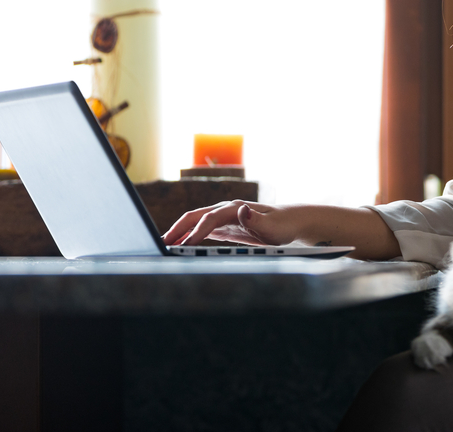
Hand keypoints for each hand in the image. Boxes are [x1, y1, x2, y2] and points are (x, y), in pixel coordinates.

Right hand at [162, 201, 299, 246]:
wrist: (290, 222)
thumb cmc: (282, 225)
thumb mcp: (272, 226)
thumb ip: (256, 218)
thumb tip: (242, 209)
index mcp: (235, 208)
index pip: (209, 219)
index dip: (196, 231)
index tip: (185, 244)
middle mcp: (226, 210)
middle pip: (196, 216)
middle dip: (178, 228)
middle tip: (162, 242)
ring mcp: (224, 218)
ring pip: (196, 222)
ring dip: (180, 232)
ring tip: (164, 244)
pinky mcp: (225, 227)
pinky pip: (202, 230)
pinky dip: (189, 236)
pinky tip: (180, 245)